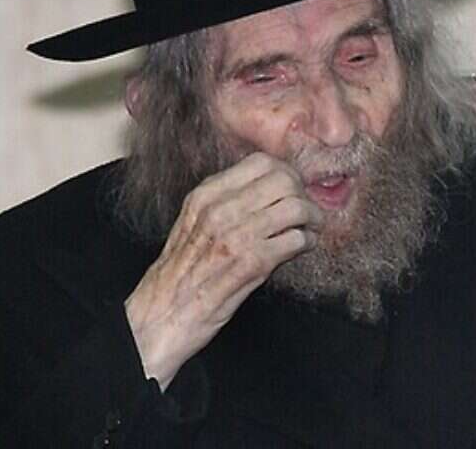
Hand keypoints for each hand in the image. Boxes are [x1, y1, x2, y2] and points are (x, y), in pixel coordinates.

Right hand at [124, 152, 320, 389]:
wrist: (164, 313)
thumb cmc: (182, 272)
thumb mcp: (195, 221)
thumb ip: (227, 201)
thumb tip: (270, 188)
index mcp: (206, 195)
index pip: (261, 162)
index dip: (285, 173)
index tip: (292, 188)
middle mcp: (221, 209)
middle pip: (283, 180)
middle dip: (303, 194)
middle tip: (307, 211)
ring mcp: (237, 235)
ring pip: (295, 207)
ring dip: (311, 219)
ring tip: (311, 229)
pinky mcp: (252, 263)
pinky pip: (296, 240)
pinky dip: (307, 242)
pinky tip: (303, 248)